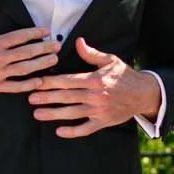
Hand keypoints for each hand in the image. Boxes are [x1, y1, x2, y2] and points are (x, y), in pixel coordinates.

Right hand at [0, 0, 60, 95]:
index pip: (19, 37)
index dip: (34, 33)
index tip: (46, 31)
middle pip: (26, 53)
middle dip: (44, 49)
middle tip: (57, 46)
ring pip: (25, 69)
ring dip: (41, 64)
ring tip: (54, 60)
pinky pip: (15, 87)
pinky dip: (28, 85)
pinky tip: (40, 81)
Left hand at [25, 39, 161, 139]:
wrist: (144, 93)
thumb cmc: (124, 75)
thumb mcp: (110, 60)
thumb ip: (91, 54)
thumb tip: (78, 41)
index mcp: (95, 79)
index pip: (67, 80)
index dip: (50, 82)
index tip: (36, 82)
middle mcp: (95, 95)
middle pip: (66, 96)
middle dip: (46, 97)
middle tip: (30, 98)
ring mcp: (99, 110)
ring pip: (72, 113)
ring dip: (53, 114)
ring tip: (37, 114)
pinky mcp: (103, 122)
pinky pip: (86, 129)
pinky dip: (72, 131)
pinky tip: (59, 131)